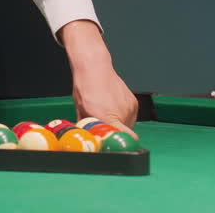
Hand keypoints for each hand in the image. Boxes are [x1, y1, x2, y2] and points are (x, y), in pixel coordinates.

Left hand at [61, 20, 138, 137]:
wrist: (94, 68)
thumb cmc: (84, 88)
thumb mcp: (80, 110)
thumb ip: (87, 127)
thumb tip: (86, 139)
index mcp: (106, 117)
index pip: (121, 139)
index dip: (118, 145)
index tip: (111, 146)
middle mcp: (121, 113)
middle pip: (123, 135)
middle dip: (115, 135)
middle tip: (106, 129)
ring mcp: (130, 108)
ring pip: (128, 126)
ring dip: (120, 125)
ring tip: (108, 114)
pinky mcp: (134, 102)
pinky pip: (131, 116)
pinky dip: (124, 116)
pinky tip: (113, 107)